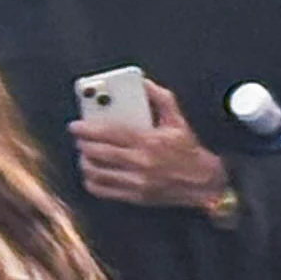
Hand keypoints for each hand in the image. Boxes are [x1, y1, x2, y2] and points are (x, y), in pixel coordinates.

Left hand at [72, 79, 231, 213]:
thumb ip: (160, 98)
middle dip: (83, 144)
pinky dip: (92, 181)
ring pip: (97, 172)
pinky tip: (93, 173)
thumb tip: (144, 83)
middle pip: (98, 153)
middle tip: (79, 138)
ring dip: (85, 161)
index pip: (109, 134)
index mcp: (149, 142)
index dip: (88, 129)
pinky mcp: (135, 196)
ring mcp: (137, 182)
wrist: (204, 183)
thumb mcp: (178, 121)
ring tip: (85, 153)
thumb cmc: (189, 151)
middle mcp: (141, 163)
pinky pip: (103, 190)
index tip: (75, 126)